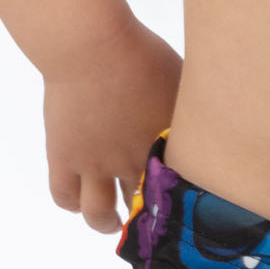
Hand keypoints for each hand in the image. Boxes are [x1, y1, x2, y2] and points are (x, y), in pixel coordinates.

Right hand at [41, 13, 182, 233]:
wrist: (90, 45)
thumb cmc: (141, 52)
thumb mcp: (180, 78)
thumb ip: (192, 107)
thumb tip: (206, 117)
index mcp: (164, 144)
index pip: (180, 190)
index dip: (183, 203)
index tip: (184, 204)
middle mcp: (131, 161)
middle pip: (143, 206)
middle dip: (149, 215)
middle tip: (149, 214)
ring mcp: (95, 163)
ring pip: (99, 215)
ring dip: (107, 223)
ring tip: (112, 221)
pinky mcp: (64, 156)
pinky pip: (63, 196)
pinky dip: (73, 204)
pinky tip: (82, 197)